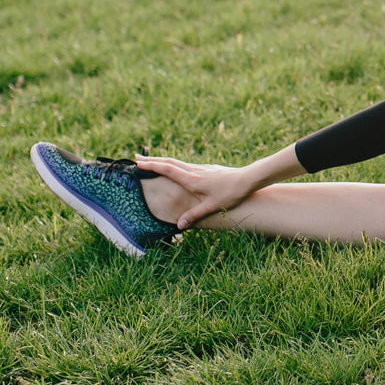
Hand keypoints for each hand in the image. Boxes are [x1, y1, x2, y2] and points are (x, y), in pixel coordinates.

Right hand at [132, 155, 253, 229]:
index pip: (167, 170)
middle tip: (136, 158)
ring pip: (177, 162)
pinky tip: (174, 168)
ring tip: (151, 161)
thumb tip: (178, 225)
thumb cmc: (231, 193)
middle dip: (152, 161)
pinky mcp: (208, 169)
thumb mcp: (212, 207)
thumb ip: (194, 215)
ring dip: (162, 161)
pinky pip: (186, 164)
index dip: (152, 166)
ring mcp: (201, 168)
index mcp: (192, 179)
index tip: (138, 164)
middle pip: (169, 162)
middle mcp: (194, 171)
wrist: (248, 179)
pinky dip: (174, 164)